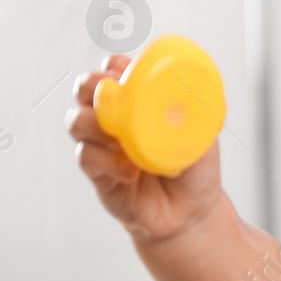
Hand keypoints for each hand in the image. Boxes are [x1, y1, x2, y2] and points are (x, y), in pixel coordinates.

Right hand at [65, 54, 223, 240]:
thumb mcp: (203, 138)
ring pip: (76, 121)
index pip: (114, 71)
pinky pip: (86, 157)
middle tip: (110, 96)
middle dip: (90, 86)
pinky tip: (129, 171)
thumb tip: (181, 93)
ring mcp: (102, 145)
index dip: (114, 66)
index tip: (123, 70)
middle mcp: (115, 120)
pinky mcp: (97, 173)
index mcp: (139, 103)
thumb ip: (193, 116)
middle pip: (85, 89)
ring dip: (94, 124)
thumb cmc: (195, 170)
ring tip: (120, 138)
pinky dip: (105, 160)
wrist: (190, 214)